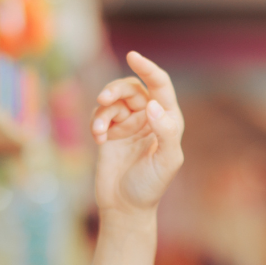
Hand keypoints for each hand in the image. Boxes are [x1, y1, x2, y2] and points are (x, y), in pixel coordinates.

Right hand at [90, 51, 184, 216]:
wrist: (125, 208)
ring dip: (104, 109)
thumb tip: (154, 105)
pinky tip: (98, 140)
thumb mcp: (166, 162)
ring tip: (99, 129)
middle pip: (132, 88)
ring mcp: (129, 125)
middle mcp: (149, 118)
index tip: (133, 56)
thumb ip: (166, 132)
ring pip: (114, 100)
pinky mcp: (110, 133)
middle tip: (103, 100)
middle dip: (116, 90)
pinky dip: (97, 123)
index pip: (160, 86)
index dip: (148, 69)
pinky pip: (101, 115)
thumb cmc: (150, 187)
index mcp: (168, 121)